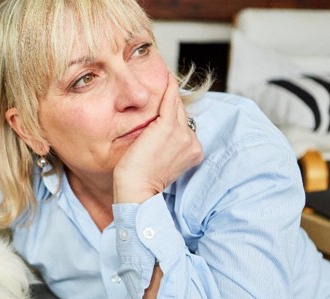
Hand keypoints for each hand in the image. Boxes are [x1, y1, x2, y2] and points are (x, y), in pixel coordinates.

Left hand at [113, 73, 202, 203]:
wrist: (136, 191)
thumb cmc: (140, 182)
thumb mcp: (160, 162)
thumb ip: (166, 147)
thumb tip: (157, 135)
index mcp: (193, 151)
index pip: (184, 126)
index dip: (174, 115)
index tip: (166, 106)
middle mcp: (192, 142)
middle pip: (181, 114)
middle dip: (172, 102)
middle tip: (165, 84)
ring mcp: (182, 134)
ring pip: (176, 107)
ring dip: (169, 93)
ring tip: (164, 78)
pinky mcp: (167, 127)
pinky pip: (170, 101)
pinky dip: (168, 87)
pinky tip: (166, 76)